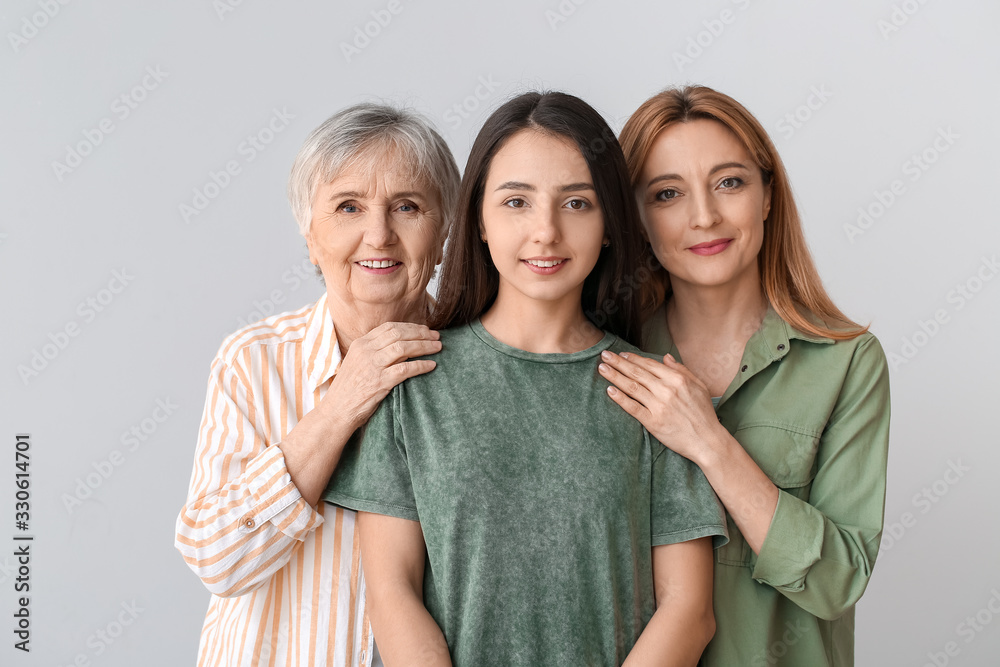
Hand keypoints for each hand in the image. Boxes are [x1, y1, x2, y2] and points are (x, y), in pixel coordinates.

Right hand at [324, 321, 441, 431]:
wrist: (337, 411)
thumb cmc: (349, 390)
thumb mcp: (358, 363)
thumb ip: (374, 352)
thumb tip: (401, 347)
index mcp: (360, 344)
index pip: (389, 327)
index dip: (410, 326)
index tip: (424, 330)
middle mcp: (366, 351)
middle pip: (399, 334)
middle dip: (421, 333)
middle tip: (436, 337)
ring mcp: (372, 366)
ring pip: (403, 348)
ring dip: (424, 346)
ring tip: (438, 348)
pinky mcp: (379, 382)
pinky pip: (405, 369)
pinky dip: (421, 366)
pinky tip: (431, 365)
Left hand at [598, 350, 721, 462]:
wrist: (708, 441)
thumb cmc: (704, 414)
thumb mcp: (699, 386)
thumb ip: (681, 369)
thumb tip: (666, 356)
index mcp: (677, 379)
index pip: (650, 365)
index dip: (633, 358)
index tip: (621, 354)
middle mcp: (667, 390)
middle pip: (637, 373)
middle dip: (618, 362)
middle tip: (604, 355)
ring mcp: (659, 406)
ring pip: (632, 387)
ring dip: (615, 376)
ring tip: (602, 369)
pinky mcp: (653, 422)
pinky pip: (633, 407)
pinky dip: (620, 398)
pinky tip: (610, 391)